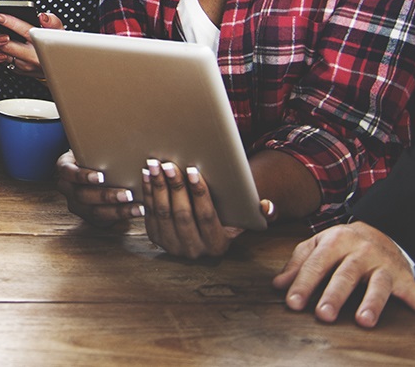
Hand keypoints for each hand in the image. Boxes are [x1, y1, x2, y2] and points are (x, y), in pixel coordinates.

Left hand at [0, 10, 62, 77]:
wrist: (60, 67)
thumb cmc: (57, 45)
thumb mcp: (59, 31)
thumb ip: (51, 21)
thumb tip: (41, 16)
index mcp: (42, 45)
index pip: (25, 31)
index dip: (10, 22)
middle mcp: (33, 57)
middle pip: (8, 44)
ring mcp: (25, 66)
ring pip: (3, 54)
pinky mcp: (19, 71)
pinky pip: (4, 60)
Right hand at [55, 149, 142, 226]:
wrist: (94, 168)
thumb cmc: (96, 155)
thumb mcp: (91, 148)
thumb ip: (99, 145)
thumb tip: (120, 132)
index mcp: (64, 168)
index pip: (68, 172)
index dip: (83, 176)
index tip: (101, 177)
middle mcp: (67, 188)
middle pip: (82, 195)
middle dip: (106, 196)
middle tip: (127, 194)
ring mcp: (77, 204)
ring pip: (95, 211)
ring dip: (118, 210)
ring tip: (137, 207)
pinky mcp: (89, 216)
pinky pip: (105, 220)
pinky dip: (122, 216)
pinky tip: (137, 211)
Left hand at [141, 159, 271, 258]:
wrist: (206, 228)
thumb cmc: (228, 215)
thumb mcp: (245, 216)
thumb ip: (262, 212)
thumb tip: (267, 207)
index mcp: (217, 245)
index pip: (206, 216)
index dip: (199, 193)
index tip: (192, 170)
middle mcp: (194, 250)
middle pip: (181, 214)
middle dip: (174, 187)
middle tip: (168, 164)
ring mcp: (172, 246)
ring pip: (163, 214)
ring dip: (157, 187)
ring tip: (155, 165)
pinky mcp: (156, 238)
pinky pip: (149, 214)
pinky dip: (147, 193)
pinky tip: (147, 175)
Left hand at [274, 222, 414, 332]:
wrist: (381, 231)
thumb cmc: (344, 244)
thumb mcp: (318, 245)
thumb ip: (299, 264)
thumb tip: (278, 284)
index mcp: (336, 241)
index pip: (316, 264)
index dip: (303, 284)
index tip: (293, 303)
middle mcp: (362, 252)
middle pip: (347, 274)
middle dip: (334, 295)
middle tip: (324, 315)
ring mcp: (385, 265)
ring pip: (379, 284)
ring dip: (372, 303)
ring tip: (364, 321)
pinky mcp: (406, 278)